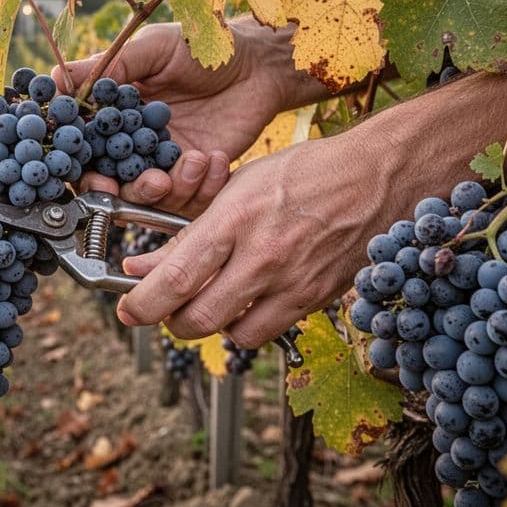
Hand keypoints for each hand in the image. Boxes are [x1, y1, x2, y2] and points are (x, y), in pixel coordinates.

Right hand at [54, 21, 305, 216]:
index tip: (94, 178)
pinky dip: (202, 184)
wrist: (259, 63)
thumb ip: (107, 67)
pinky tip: (213, 158)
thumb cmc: (201, 47)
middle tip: (152, 183)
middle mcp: (134, 144)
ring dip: (171, 188)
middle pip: (113, 184)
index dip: (83, 168)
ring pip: (152, 197)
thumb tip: (53, 79)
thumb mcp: (152, 49)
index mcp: (114, 115)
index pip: (85, 150)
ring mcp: (165, 162)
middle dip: (127, 192)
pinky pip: (190, 197)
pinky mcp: (196, 174)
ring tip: (193, 161)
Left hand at [115, 130, 389, 346]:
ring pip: (231, 335)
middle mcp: (263, 257)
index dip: (141, 303)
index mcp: (236, 219)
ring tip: (205, 301)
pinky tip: (243, 302)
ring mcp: (292, 283)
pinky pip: (266, 332)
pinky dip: (245, 326)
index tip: (127, 309)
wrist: (380, 176)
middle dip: (168, 322)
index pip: (176, 278)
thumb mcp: (238, 189)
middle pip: (197, 319)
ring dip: (208, 326)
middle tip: (163, 309)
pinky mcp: (316, 300)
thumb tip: (144, 265)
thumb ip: (189, 233)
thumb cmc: (307, 171)